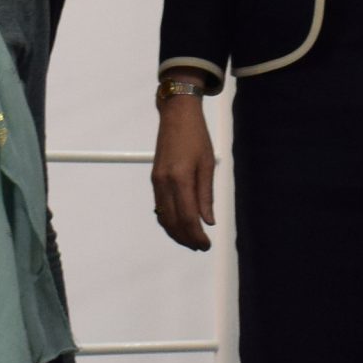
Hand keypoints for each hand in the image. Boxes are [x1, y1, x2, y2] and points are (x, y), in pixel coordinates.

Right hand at [150, 95, 215, 250]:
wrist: (177, 115)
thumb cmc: (196, 136)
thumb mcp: (208, 164)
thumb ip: (206, 195)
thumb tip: (208, 221)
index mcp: (180, 178)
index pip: (188, 217)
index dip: (197, 235)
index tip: (206, 244)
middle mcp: (164, 183)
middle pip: (173, 221)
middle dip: (186, 238)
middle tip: (200, 246)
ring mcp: (157, 181)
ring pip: (164, 216)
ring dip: (176, 232)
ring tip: (191, 240)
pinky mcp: (155, 179)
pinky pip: (160, 206)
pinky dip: (169, 220)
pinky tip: (179, 225)